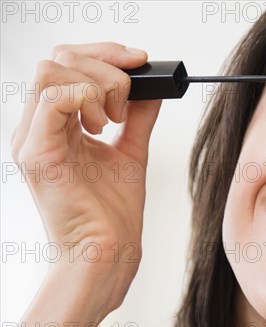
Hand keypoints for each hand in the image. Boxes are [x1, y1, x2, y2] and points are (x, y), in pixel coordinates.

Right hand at [11, 42, 161, 315]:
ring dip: (97, 84)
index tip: (139, 61)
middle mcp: (38, 128)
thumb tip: (151, 88)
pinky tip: (104, 125)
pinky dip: (87, 99)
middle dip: (104, 64)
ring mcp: (32, 139)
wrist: (109, 251)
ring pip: (52, 71)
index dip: (104, 54)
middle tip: (128, 98)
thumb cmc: (113, 212)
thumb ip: (137, 117)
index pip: (66, 64)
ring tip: (114, 119)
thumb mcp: (130, 151)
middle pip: (57, 58)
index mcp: (56, 126)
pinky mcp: (38, 153)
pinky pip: (54, 98)